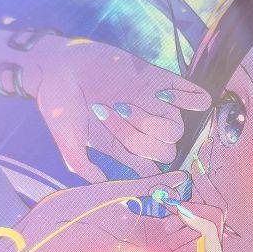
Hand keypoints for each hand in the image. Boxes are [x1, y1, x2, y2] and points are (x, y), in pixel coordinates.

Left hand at [17, 172, 224, 251]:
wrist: (48, 235)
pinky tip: (185, 211)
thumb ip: (153, 186)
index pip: (196, 228)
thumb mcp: (121, 193)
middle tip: (195, 195)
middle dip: (212, 213)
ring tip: (189, 205)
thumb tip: (182, 176)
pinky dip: (206, 232)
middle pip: (210, 241)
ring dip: (211, 222)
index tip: (191, 186)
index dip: (203, 205)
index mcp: (152, 238)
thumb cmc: (74, 215)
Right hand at [23, 37, 210, 180]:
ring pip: (178, 128)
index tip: (143, 166)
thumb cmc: (58, 104)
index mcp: (123, 148)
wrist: (59, 64)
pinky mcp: (160, 81)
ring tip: (125, 103)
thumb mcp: (66, 141)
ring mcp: (153, 105)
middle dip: (143, 139)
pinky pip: (194, 97)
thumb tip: (106, 187)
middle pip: (166, 150)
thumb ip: (84, 167)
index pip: (152, 170)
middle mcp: (142, 129)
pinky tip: (166, 95)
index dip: (152, 172)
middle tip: (114, 119)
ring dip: (154, 119)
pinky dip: (192, 99)